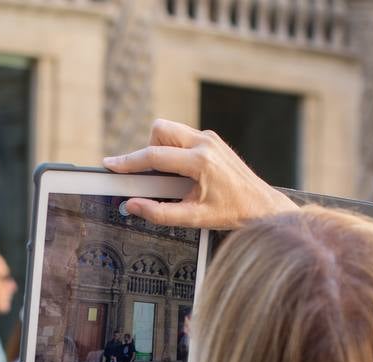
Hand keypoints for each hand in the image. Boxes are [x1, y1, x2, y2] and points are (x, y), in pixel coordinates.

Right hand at [103, 119, 295, 228]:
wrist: (261, 205)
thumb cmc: (232, 212)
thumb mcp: (193, 219)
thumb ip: (159, 213)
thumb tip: (133, 205)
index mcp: (200, 162)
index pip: (154, 156)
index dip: (128, 161)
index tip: (111, 164)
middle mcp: (205, 143)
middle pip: (160, 130)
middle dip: (149, 150)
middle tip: (153, 175)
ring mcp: (210, 138)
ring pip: (170, 130)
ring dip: (161, 149)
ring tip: (170, 177)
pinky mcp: (212, 139)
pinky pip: (182, 136)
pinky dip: (174, 151)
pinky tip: (184, 174)